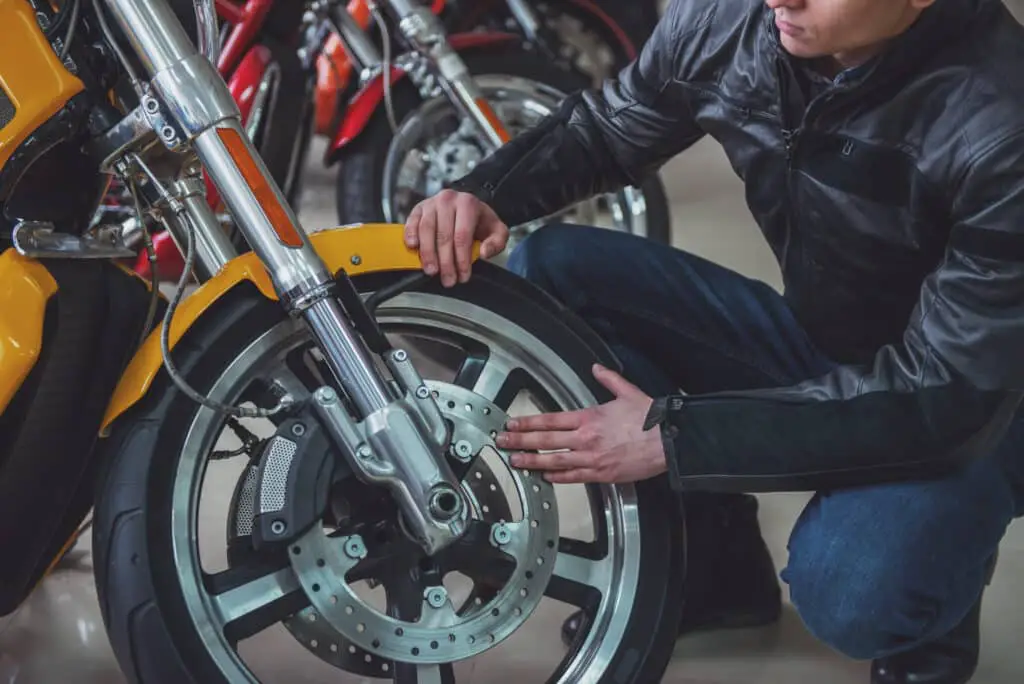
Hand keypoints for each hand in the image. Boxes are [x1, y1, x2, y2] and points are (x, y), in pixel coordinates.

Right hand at [404, 189, 508, 286]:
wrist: (466, 208)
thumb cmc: (480, 222)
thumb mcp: (497, 231)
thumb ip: (496, 242)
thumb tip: (484, 252)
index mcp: (468, 204)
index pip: (463, 235)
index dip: (462, 259)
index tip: (463, 275)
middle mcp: (448, 200)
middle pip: (444, 236)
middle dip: (445, 262)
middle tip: (448, 279)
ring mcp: (431, 203)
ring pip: (426, 230)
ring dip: (427, 254)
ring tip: (431, 270)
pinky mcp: (418, 209)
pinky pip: (411, 222)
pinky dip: (410, 235)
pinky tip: (413, 248)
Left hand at [496, 364, 668, 483]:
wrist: (668, 441)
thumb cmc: (651, 419)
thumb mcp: (628, 392)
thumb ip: (609, 379)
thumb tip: (597, 369)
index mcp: (589, 417)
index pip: (550, 420)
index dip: (527, 423)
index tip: (512, 424)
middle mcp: (586, 438)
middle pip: (546, 440)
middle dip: (521, 442)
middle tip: (503, 443)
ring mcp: (592, 458)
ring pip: (555, 460)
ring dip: (533, 461)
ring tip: (516, 462)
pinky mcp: (602, 474)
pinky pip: (574, 476)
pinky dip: (558, 477)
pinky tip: (546, 476)